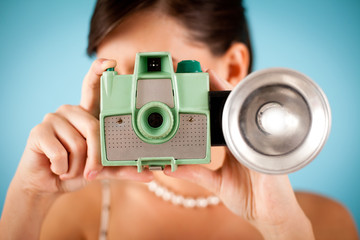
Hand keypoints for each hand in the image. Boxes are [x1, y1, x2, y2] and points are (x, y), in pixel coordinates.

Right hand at [14, 58, 152, 194]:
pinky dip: (63, 169)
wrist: (48, 184)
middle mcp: (71, 110)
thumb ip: (123, 168)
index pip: (93, 87)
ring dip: (77, 166)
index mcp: (87, 114)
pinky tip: (58, 169)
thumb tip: (149, 174)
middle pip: (93, 127)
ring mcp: (53, 117)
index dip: (99, 72)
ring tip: (70, 168)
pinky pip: (60, 154)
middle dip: (95, 156)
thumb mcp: (103, 168)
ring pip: (78, 144)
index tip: (110, 63)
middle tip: (91, 171)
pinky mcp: (38, 131)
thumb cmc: (77, 169)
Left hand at [164, 69, 313, 238]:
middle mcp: (244, 138)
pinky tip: (233, 97)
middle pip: (230, 108)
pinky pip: (254, 126)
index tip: (192, 86)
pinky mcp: (265, 147)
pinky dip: (244, 112)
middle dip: (216, 89)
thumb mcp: (215, 182)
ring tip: (211, 76)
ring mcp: (256, 140)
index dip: (207, 102)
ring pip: (241, 111)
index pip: (218, 117)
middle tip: (199, 71)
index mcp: (233, 143)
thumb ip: (194, 173)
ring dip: (227, 93)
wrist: (271, 214)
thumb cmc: (248, 197)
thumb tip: (169, 167)